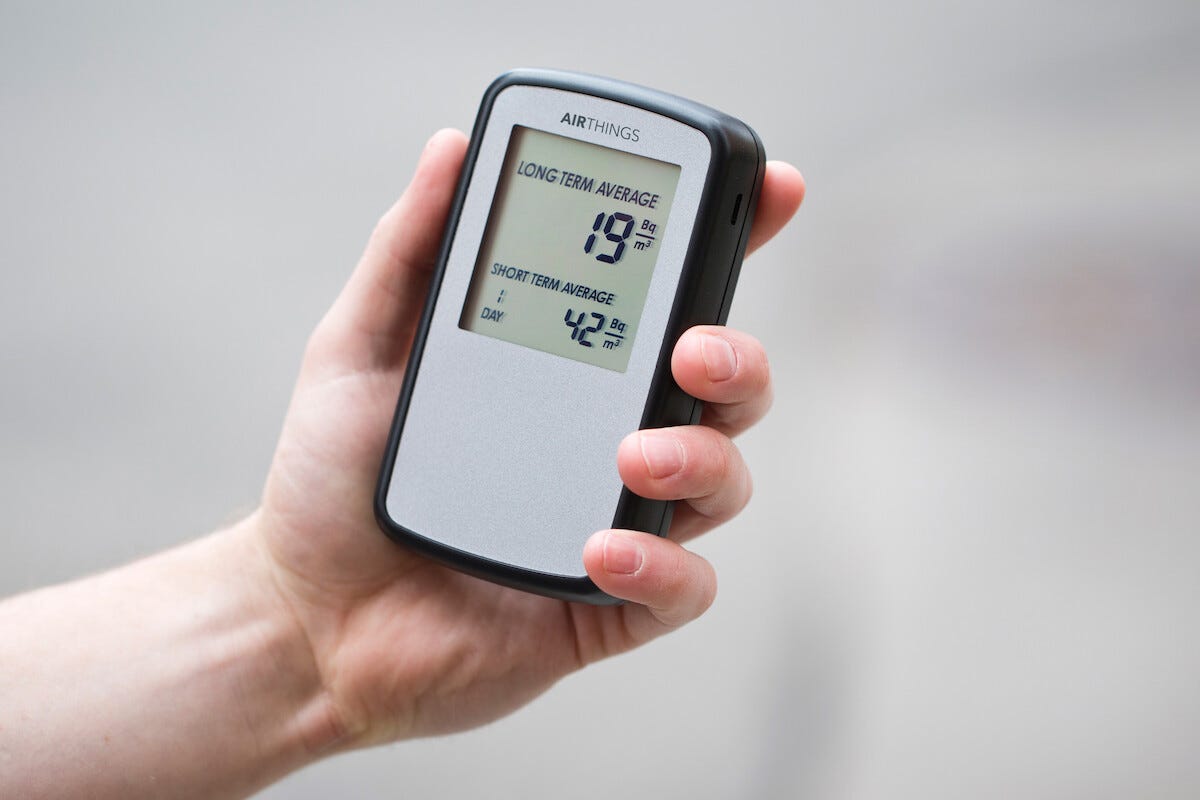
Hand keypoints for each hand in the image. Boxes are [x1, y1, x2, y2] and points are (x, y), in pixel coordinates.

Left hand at [255, 129, 804, 748]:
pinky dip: (661, 566)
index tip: (772, 188)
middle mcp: (610, 436)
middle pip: (726, 386)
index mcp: (570, 369)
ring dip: (699, 458)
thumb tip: (452, 148)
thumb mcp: (357, 351)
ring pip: (723, 478)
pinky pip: (682, 586)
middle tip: (690, 350)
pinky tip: (601, 548)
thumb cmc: (332, 482)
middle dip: (736, 356)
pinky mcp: (611, 603)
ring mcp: (619, 518)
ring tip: (632, 456)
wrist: (305, 614)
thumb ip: (408, 253)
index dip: (735, 239)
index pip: (670, 298)